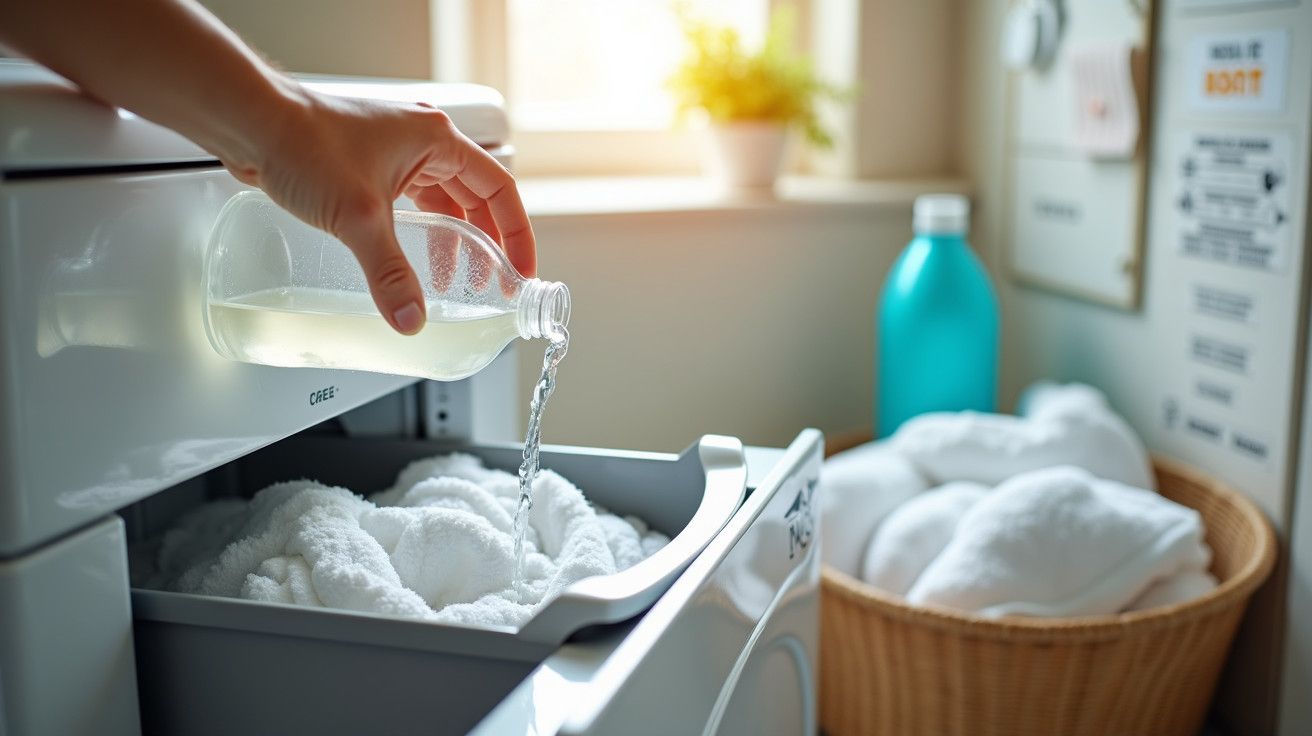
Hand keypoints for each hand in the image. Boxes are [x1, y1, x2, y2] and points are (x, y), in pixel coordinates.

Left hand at [226, 83, 536, 334]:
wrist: (251, 123)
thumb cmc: (303, 142)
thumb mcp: (359, 217)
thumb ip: (389, 273)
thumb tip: (411, 318)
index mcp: (438, 140)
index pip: (500, 189)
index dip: (516, 234)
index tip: (519, 270)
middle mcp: (423, 140)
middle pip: (475, 196)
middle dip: (484, 241)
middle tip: (490, 281)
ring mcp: (396, 150)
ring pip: (442, 198)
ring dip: (451, 237)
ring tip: (452, 279)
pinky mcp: (370, 163)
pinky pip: (412, 199)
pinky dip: (420, 229)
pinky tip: (410, 256)